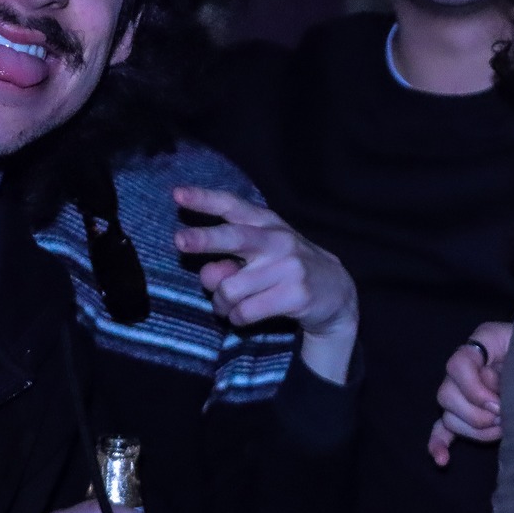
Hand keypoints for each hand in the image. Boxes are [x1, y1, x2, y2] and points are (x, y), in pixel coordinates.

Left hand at [171, 185, 358, 383]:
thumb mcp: (260, 258)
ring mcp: (289, 267)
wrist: (336, 292)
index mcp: (266, 224)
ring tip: (229, 306)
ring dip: (221, 303)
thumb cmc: (286, 270)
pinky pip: (245, 312)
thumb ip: (228, 261)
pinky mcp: (295, 295)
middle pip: (234, 237)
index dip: (204, 199)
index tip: (177, 193)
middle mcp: (278, 240)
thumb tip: (208, 274)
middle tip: (178, 241)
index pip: (233, 206)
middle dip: (204, 239)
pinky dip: (237, 319)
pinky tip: (244, 317)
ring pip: (230, 288)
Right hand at [429, 321, 510, 465]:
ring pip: (449, 417)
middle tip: (504, 416)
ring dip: (475, 429)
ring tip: (502, 427)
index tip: (499, 403)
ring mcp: (460, 391)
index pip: (457, 366)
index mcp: (480, 345)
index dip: (475, 389)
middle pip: (446, 395)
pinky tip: (443, 459)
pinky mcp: (464, 413)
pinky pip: (443, 428)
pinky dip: (439, 443)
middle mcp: (463, 368)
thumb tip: (504, 397)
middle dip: (477, 414)